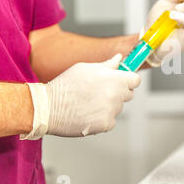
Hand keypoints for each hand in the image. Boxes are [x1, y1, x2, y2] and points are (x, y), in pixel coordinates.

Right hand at [22, 54, 140, 138]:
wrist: (48, 107)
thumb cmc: (65, 85)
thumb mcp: (85, 68)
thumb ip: (107, 65)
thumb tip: (119, 59)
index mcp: (114, 79)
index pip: (135, 80)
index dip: (128, 80)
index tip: (122, 81)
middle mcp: (115, 95)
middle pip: (128, 94)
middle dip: (118, 92)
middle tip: (99, 92)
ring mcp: (111, 111)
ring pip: (118, 108)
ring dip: (109, 106)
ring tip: (89, 103)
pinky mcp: (105, 125)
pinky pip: (111, 120)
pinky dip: (102, 118)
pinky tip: (88, 113)